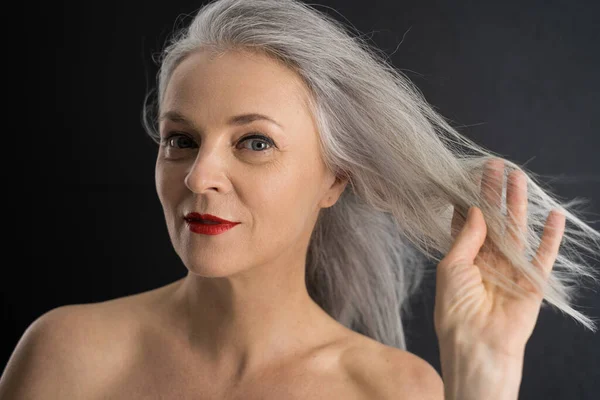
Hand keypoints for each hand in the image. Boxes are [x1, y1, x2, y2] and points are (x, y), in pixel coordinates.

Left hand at [434, 158, 565, 359]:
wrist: (477, 344)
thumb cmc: (455, 308)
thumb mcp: (451, 267)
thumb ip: (466, 237)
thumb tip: (474, 208)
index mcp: (464, 258)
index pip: (468, 222)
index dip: (469, 199)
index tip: (468, 176)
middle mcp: (487, 260)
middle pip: (493, 220)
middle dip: (494, 193)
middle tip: (496, 166)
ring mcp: (510, 269)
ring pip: (516, 229)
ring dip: (519, 204)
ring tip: (519, 178)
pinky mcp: (531, 282)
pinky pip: (543, 255)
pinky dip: (550, 237)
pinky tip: (553, 215)